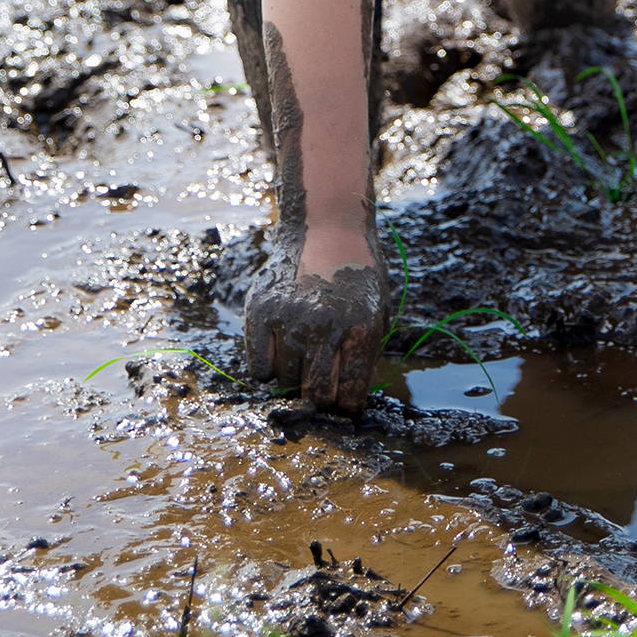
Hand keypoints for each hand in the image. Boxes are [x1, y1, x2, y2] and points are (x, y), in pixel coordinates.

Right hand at [245, 227, 390, 415]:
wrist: (328, 229)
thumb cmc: (357, 279)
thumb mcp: (377, 313)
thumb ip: (363, 356)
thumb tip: (345, 403)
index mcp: (360, 328)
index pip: (351, 395)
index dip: (347, 407)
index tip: (343, 405)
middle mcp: (324, 325)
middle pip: (316, 395)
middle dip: (320, 400)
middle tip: (320, 389)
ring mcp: (290, 318)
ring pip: (286, 383)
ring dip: (294, 380)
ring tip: (303, 357)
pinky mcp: (260, 311)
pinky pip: (259, 369)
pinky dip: (269, 370)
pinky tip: (281, 352)